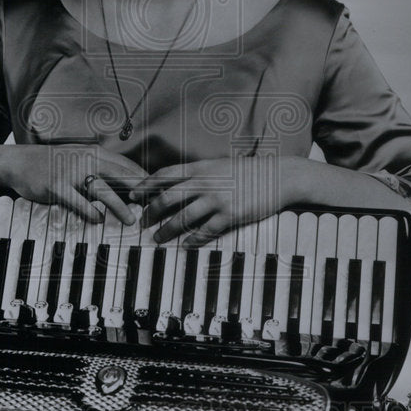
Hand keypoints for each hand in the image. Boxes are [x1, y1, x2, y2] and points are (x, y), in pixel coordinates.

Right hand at [0, 144, 147, 224]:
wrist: (20, 161)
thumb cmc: (56, 164)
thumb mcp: (82, 161)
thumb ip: (104, 172)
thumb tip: (130, 189)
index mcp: (97, 154)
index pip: (128, 167)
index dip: (145, 182)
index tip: (160, 195)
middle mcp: (87, 160)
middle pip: (121, 176)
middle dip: (139, 193)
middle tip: (154, 208)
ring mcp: (71, 173)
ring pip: (102, 190)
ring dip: (118, 206)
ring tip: (131, 220)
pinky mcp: (56, 186)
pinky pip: (77, 201)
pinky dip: (89, 211)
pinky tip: (98, 219)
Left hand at [129, 156, 300, 244]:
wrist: (278, 176)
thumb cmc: (248, 171)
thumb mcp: (219, 166)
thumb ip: (198, 174)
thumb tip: (177, 183)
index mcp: (200, 168)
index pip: (164, 175)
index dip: (145, 185)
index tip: (133, 195)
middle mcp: (205, 182)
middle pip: (167, 198)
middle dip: (150, 212)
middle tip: (142, 223)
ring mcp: (217, 199)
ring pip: (182, 217)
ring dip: (167, 230)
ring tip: (158, 238)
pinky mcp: (230, 215)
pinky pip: (205, 231)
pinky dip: (193, 239)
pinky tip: (186, 245)